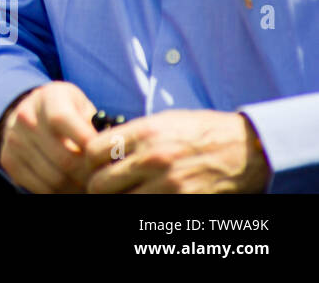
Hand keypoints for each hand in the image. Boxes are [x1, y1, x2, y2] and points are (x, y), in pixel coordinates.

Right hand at [0, 81, 98, 192]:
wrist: (28, 111)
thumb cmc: (66, 110)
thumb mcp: (81, 106)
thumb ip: (96, 125)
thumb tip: (115, 153)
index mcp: (48, 97)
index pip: (63, 121)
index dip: (88, 144)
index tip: (106, 158)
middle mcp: (26, 117)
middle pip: (64, 158)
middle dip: (89, 175)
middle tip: (102, 180)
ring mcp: (14, 140)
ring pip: (54, 178)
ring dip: (76, 188)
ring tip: (88, 184)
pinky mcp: (9, 160)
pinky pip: (40, 188)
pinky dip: (59, 193)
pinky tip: (70, 186)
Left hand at [83, 110, 270, 192]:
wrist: (246, 148)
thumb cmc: (202, 131)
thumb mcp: (164, 121)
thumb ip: (133, 134)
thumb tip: (104, 148)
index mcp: (144, 133)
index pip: (92, 151)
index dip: (89, 162)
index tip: (94, 166)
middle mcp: (152, 159)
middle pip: (100, 183)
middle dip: (97, 186)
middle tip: (103, 187)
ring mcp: (168, 184)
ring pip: (120, 202)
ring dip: (119, 200)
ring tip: (124, 194)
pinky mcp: (183, 202)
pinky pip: (147, 213)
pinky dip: (141, 207)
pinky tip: (145, 200)